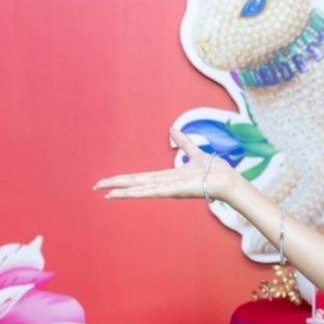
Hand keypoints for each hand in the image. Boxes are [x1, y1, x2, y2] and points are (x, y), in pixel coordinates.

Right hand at [93, 126, 238, 200]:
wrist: (227, 179)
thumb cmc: (214, 170)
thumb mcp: (195, 153)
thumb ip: (183, 142)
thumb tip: (173, 129)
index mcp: (168, 177)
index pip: (141, 178)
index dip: (124, 179)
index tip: (108, 182)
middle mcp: (165, 185)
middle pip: (136, 184)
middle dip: (116, 185)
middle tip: (96, 187)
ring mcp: (169, 189)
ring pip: (141, 190)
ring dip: (124, 192)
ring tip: (106, 194)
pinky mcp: (176, 192)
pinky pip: (154, 192)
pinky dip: (140, 193)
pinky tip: (126, 194)